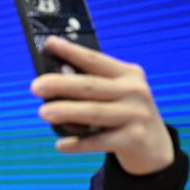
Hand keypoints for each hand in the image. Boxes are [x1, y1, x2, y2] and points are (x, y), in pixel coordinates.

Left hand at [30, 36, 173, 175]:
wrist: (154, 146)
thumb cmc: (123, 114)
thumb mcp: (115, 94)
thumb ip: (90, 87)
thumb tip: (50, 84)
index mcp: (127, 74)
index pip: (95, 60)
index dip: (72, 52)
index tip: (50, 44)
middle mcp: (134, 91)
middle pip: (90, 86)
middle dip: (61, 84)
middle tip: (35, 86)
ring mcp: (136, 115)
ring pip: (94, 112)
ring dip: (66, 112)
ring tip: (43, 112)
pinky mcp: (134, 138)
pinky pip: (99, 141)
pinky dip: (78, 143)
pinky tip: (60, 145)